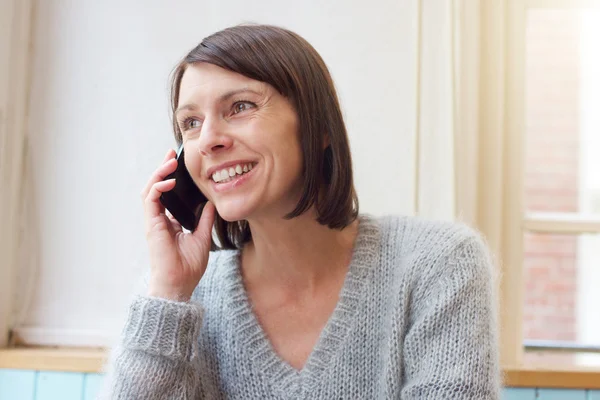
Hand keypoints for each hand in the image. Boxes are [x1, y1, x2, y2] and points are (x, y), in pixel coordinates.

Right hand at [140, 148, 215, 300]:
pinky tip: (168, 182)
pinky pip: (150, 200)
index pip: (167, 195)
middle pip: (156, 188)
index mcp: (169, 222)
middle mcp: (159, 220)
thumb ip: (205, 219)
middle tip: (172, 154)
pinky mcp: (152, 225)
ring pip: (150, 190)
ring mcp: (154, 222)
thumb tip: (211, 203)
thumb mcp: (202, 237)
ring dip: (159, 174)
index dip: (170, 178)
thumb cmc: (188, 266)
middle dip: (162, 169)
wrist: (179, 284)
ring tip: (170, 161)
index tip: (179, 164)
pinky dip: (158, 188)